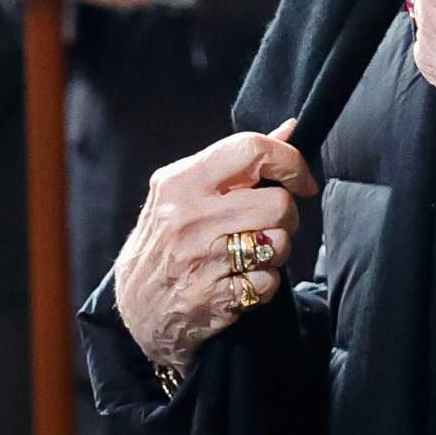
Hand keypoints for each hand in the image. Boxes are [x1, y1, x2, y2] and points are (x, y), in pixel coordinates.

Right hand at [112, 120, 315, 376]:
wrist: (134, 305)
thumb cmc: (166, 238)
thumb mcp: (187, 190)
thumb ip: (238, 161)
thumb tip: (290, 129)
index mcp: (182, 181)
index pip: (251, 150)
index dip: (290, 162)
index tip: (301, 180)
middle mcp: (189, 217)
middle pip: (278, 203)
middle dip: (287, 215)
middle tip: (270, 223)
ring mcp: (201, 259)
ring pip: (279, 243)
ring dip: (276, 250)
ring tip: (250, 252)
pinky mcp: (214, 297)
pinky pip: (269, 282)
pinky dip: (264, 283)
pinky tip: (240, 279)